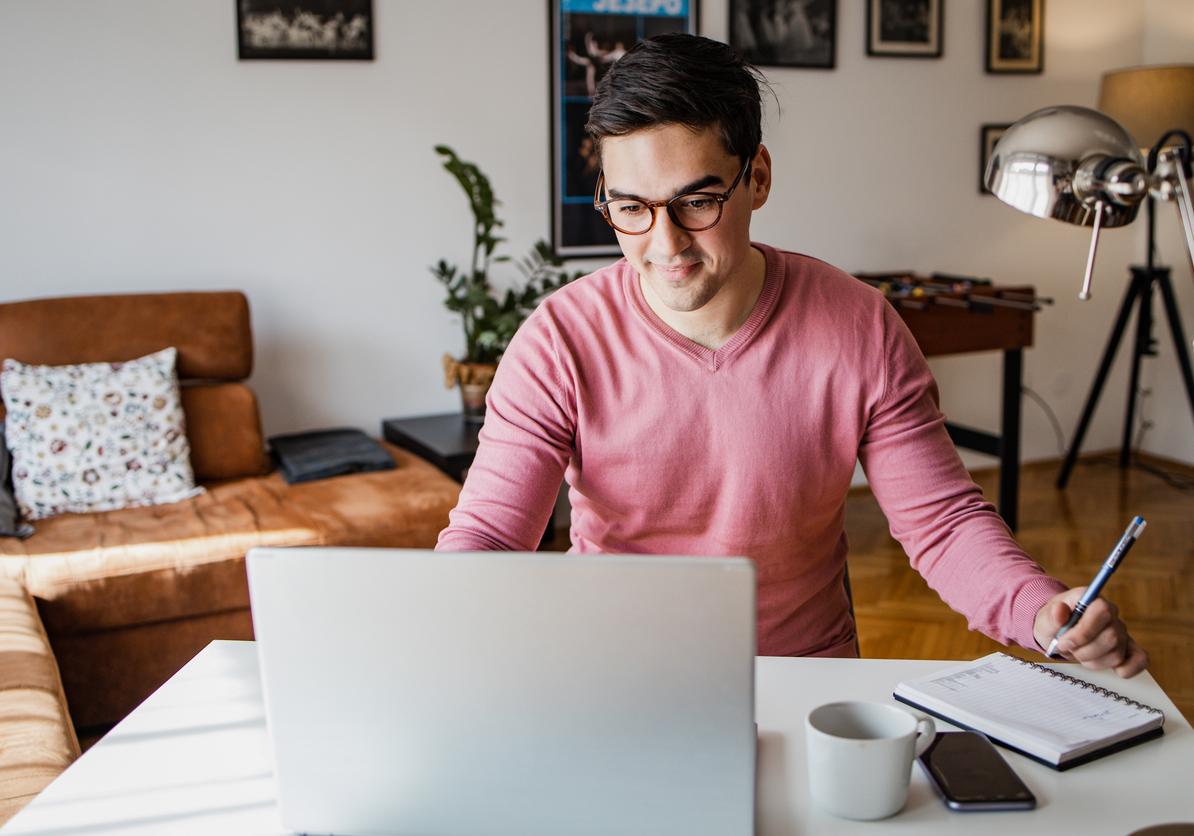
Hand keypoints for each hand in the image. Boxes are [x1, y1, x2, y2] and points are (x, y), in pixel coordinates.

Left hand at [1033, 587, 1147, 677]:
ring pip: (1117, 654)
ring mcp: (1122, 632)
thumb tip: (1060, 610)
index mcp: (1093, 600)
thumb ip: (1052, 615)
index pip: (1102, 611)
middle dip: (1084, 650)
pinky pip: (1140, 660)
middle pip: (1112, 638)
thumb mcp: (1045, 618)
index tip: (1063, 641)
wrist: (1058, 632)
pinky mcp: (1128, 649)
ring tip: (1078, 654)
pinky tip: (1111, 669)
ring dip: (1092, 661)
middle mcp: (1112, 615)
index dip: (1083, 632)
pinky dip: (1127, 669)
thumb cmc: (1053, 622)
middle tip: (1068, 649)